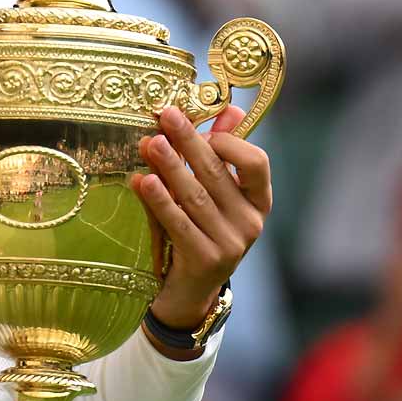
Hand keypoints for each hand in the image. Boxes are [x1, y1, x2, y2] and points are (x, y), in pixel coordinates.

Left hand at [133, 104, 272, 345]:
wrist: (188, 291)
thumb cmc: (201, 231)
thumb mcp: (214, 194)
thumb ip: (221, 154)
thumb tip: (231, 109)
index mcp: (259, 201)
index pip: (257, 162)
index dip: (228, 142)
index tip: (199, 128)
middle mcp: (251, 222)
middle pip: (216, 174)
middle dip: (188, 142)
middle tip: (165, 117)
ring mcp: (231, 244)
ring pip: (195, 196)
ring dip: (170, 167)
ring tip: (148, 143)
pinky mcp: (206, 261)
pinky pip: (179, 224)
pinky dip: (159, 201)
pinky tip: (142, 182)